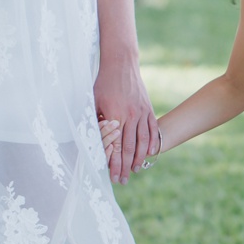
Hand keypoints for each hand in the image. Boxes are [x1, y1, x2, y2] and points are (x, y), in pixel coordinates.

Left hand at [94, 57, 158, 183]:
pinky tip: (149, 154)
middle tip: (122, 180)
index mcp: (114, 115)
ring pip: (142, 142)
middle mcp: (130, 116)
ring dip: (139, 158)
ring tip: (136, 170)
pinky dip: (152, 144)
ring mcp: (142, 112)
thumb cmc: (103, 82)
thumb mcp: (93, 101)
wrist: (121, 63)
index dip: (114, 164)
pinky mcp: (148, 108)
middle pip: (128, 148)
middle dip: (125, 167)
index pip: (115, 147)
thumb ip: (94, 121)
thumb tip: (91, 141)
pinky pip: (153, 130)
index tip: (112, 177)